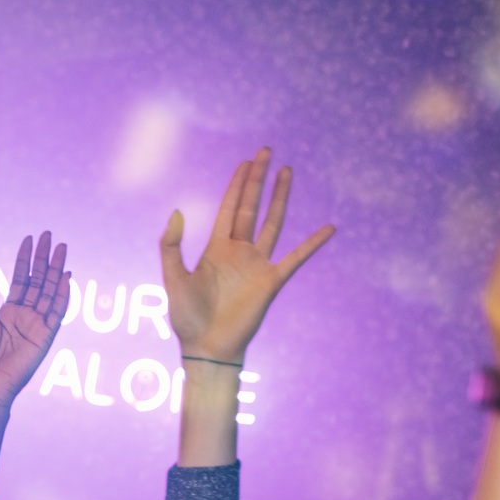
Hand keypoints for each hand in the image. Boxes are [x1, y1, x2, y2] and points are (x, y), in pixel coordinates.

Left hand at [0, 232, 71, 406]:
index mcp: (7, 312)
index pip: (20, 279)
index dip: (24, 259)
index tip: (28, 239)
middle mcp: (24, 316)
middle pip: (38, 280)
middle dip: (43, 258)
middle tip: (48, 235)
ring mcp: (36, 325)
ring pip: (49, 291)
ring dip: (56, 270)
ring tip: (61, 248)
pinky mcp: (45, 337)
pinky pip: (57, 313)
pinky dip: (62, 296)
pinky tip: (66, 278)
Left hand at [160, 150, 334, 362]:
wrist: (206, 347)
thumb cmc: (187, 317)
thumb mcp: (172, 278)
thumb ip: (170, 246)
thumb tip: (178, 211)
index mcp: (215, 248)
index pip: (229, 208)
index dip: (237, 184)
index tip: (246, 162)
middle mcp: (239, 251)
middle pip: (251, 207)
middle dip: (257, 180)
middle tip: (266, 152)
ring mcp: (257, 265)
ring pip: (273, 223)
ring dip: (280, 197)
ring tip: (288, 171)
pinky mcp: (271, 282)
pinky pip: (296, 258)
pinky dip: (312, 243)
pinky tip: (329, 228)